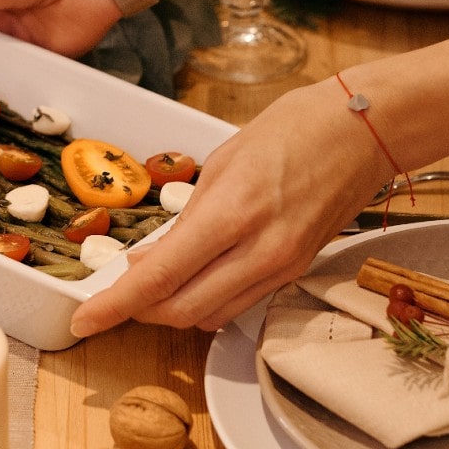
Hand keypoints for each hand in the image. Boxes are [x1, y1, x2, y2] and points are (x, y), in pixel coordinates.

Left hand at [70, 79, 392, 335]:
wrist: (362, 130)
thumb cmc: (294, 128)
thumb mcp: (223, 161)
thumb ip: (187, 217)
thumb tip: (152, 259)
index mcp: (232, 214)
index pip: (159, 277)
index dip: (115, 305)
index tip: (85, 319)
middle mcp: (259, 251)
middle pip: (181, 310)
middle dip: (140, 311)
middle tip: (117, 294)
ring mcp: (281, 267)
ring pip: (210, 316)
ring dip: (174, 308)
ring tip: (156, 280)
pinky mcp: (295, 272)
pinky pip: (239, 304)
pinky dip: (208, 300)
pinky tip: (197, 276)